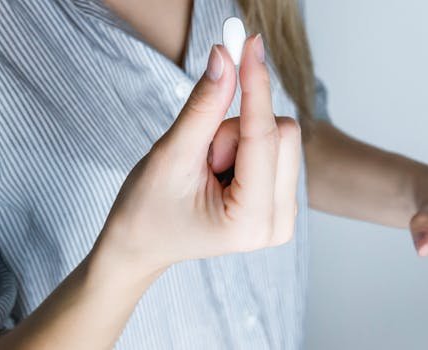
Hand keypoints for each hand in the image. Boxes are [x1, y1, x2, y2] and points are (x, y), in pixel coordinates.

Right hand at [94, 35, 300, 278]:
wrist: (142, 244)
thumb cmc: (147, 210)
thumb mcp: (171, 155)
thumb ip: (203, 106)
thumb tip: (225, 56)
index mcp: (250, 222)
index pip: (263, 136)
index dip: (255, 85)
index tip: (249, 44)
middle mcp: (279, 224)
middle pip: (282, 133)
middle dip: (236, 129)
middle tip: (203, 155)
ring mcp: (284, 215)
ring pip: (280, 137)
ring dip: (238, 139)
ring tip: (208, 168)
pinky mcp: (282, 201)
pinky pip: (276, 147)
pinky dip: (245, 146)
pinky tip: (221, 172)